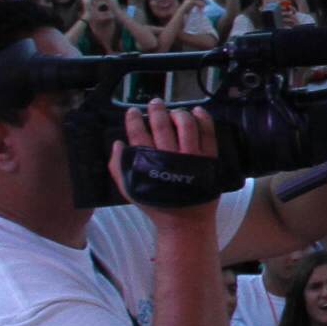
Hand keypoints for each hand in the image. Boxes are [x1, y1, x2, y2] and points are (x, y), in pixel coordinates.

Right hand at [112, 102, 225, 231]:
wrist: (185, 222)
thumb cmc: (156, 205)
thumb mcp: (131, 188)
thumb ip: (118, 167)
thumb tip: (117, 143)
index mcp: (148, 163)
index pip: (138, 134)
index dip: (133, 120)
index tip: (132, 112)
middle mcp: (170, 157)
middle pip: (162, 125)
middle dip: (156, 110)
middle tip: (154, 103)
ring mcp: (192, 157)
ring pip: (186, 124)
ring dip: (178, 113)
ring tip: (174, 111)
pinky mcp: (209, 159)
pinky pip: (208, 133)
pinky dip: (203, 119)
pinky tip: (198, 112)